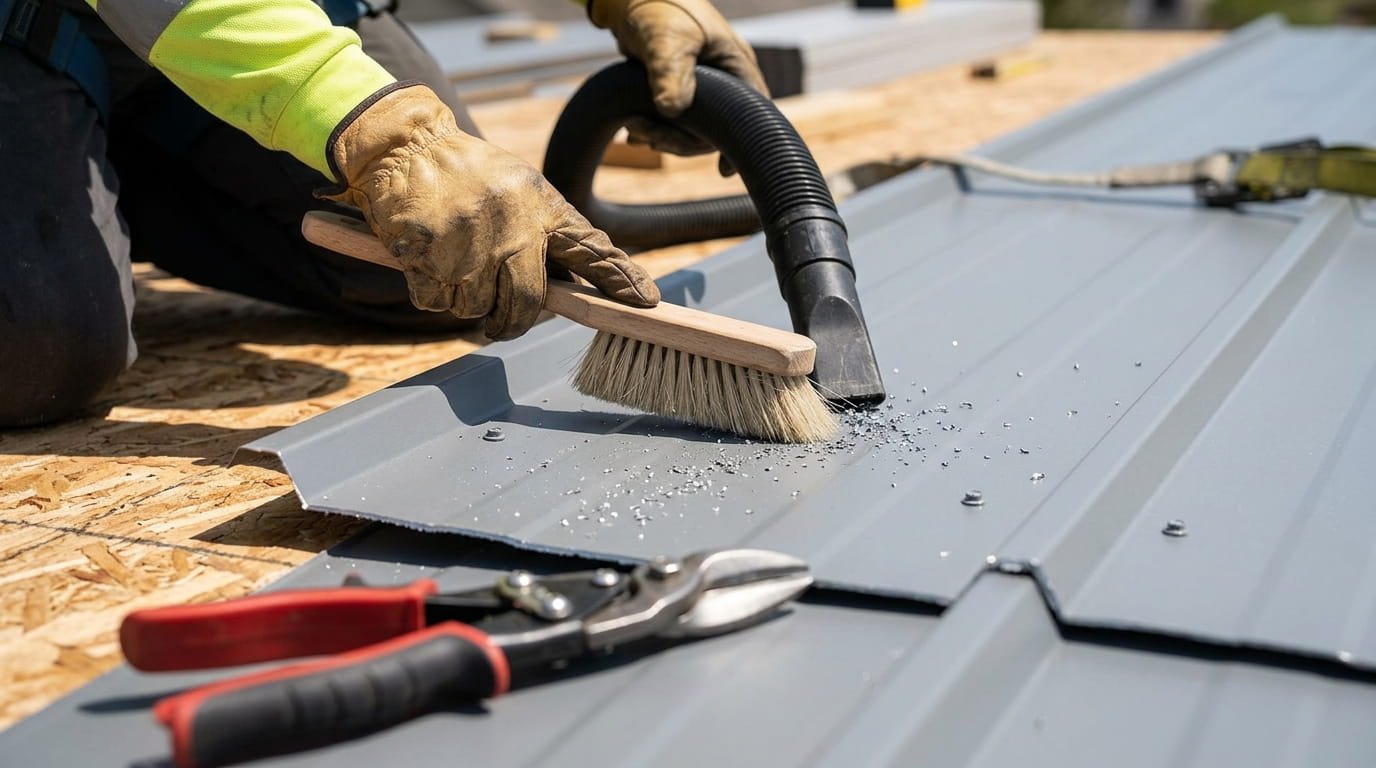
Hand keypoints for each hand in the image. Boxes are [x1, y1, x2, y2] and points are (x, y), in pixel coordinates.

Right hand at [323, 85, 659, 339]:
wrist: (405, 144)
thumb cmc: (468, 173)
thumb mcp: (519, 189)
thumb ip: (543, 231)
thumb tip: (569, 286)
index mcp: (541, 207)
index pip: (592, 249)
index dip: (621, 278)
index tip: (646, 303)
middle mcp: (513, 228)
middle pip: (527, 303)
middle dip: (512, 322)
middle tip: (501, 324)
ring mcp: (470, 245)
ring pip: (475, 309)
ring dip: (464, 300)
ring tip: (453, 263)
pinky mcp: (428, 256)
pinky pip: (435, 302)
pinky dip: (429, 291)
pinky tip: (426, 259)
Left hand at [590, 0, 768, 171]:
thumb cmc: (659, 9)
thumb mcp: (665, 38)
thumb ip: (669, 71)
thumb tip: (671, 110)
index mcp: (737, 66)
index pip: (752, 112)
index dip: (742, 144)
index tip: (725, 171)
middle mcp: (725, 81)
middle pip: (715, 130)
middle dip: (678, 139)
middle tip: (642, 134)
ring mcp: (704, 89)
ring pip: (692, 130)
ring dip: (662, 136)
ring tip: (632, 129)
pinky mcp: (682, 93)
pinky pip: (676, 123)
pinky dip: (656, 130)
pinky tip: (633, 131)